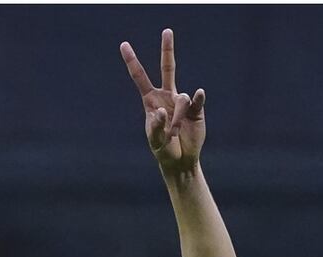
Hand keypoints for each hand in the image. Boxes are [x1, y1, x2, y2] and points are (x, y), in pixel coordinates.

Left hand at [120, 29, 205, 174]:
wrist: (181, 160)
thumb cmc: (163, 150)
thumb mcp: (154, 141)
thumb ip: (155, 126)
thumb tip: (161, 110)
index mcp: (151, 100)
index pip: (140, 77)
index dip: (132, 61)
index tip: (124, 45)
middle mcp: (167, 96)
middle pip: (168, 68)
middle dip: (167, 49)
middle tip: (167, 31)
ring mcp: (182, 102)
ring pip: (181, 99)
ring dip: (178, 117)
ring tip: (176, 133)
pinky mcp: (197, 110)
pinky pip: (197, 100)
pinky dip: (197, 98)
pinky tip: (199, 95)